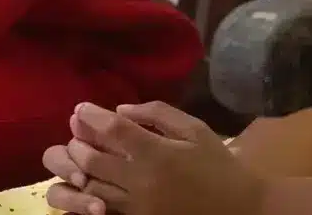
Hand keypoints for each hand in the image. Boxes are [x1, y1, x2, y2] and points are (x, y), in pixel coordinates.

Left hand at [42, 102, 264, 214]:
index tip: (81, 108)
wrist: (235, 207)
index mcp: (157, 154)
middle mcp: (141, 181)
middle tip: (76, 129)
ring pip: (91, 187)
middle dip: (78, 141)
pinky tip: (89, 176)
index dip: (92, 116)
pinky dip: (90, 191)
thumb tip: (120, 109)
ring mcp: (136, 206)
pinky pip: (102, 206)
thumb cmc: (215, 163)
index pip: (113, 130)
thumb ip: (156, 113)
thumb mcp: (193, 128)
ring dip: (79, 167)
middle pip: (92, 160)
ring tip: (78, 151)